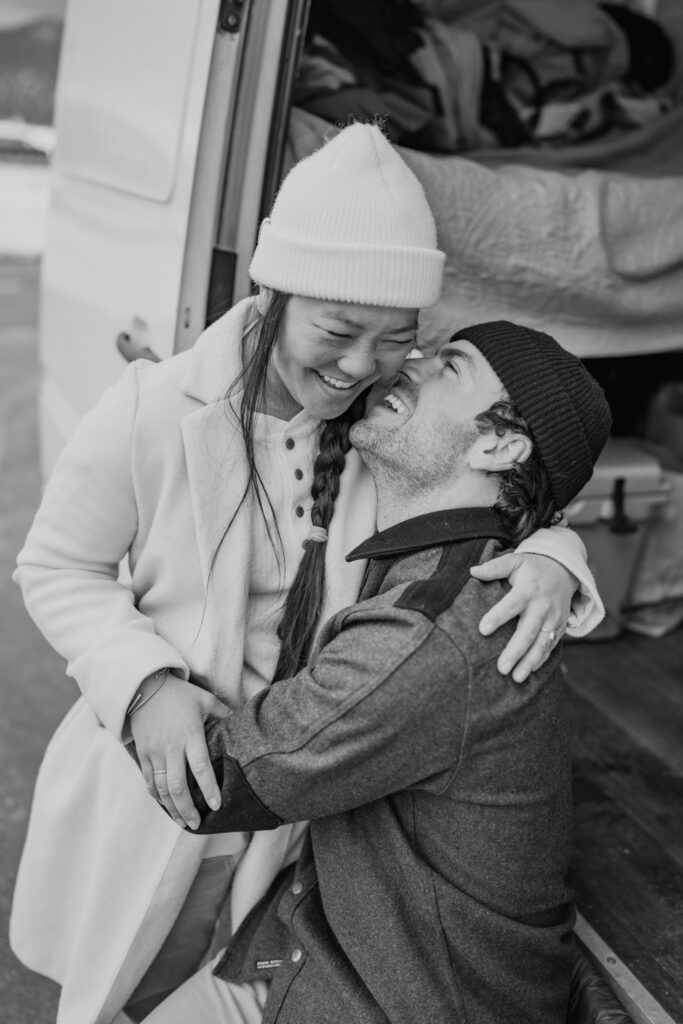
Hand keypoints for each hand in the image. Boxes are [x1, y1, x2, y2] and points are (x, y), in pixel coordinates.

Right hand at [129, 674, 227, 829]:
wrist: (143, 687)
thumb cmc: (179, 694)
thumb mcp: (204, 699)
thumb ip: (222, 713)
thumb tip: (240, 722)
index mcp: (190, 734)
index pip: (200, 766)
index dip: (209, 788)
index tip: (217, 806)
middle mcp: (171, 747)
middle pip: (177, 785)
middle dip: (188, 809)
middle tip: (198, 824)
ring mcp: (154, 752)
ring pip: (161, 788)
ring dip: (172, 808)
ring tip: (184, 822)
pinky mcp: (143, 754)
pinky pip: (149, 781)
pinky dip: (158, 797)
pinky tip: (167, 806)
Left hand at [470, 552, 575, 682]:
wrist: (564, 571)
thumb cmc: (532, 568)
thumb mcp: (515, 561)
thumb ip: (494, 567)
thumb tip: (472, 571)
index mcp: (528, 589)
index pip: (511, 605)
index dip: (497, 617)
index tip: (482, 630)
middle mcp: (542, 606)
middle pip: (528, 631)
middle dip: (515, 651)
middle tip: (501, 668)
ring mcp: (553, 619)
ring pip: (541, 643)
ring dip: (529, 662)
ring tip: (515, 677)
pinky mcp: (560, 627)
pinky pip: (550, 647)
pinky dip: (540, 660)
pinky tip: (528, 672)